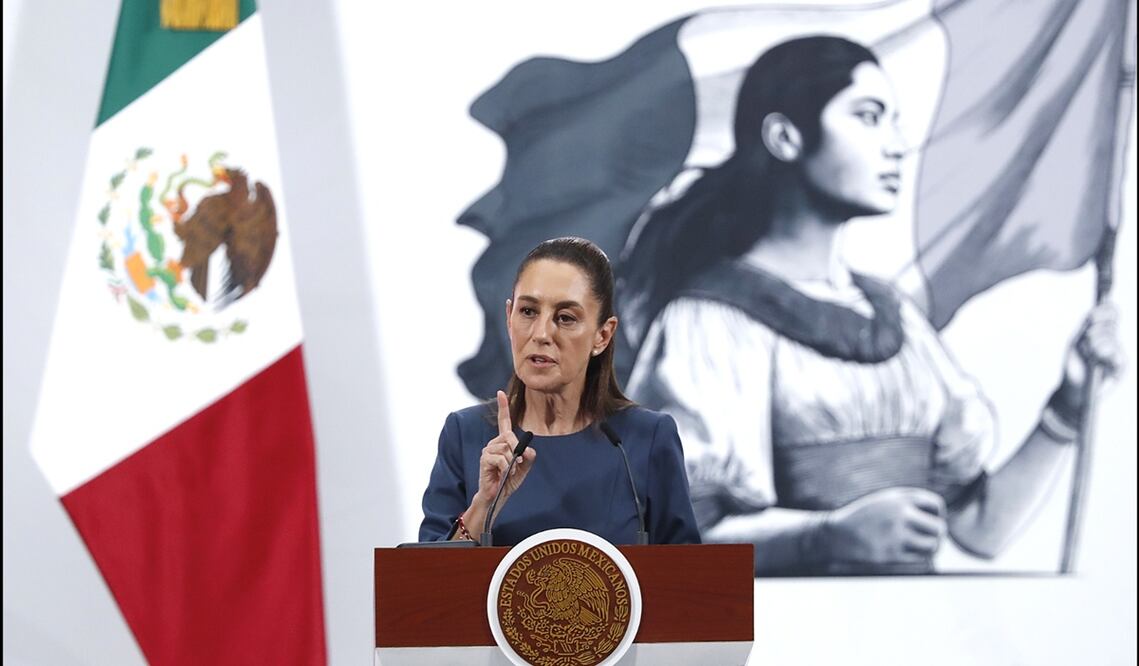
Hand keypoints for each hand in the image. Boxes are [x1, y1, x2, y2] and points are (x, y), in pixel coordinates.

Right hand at [475, 391, 536, 509]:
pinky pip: (501, 459)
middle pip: (509, 436)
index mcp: (503, 442)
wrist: (498, 495)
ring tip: (509, 472)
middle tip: (518, 463)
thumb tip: (528, 450)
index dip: (503, 407)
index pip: (504, 421)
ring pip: (506, 449)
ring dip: (512, 463)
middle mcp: (494, 443)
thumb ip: (529, 457)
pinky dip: (506, 468)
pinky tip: (504, 474)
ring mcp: (488, 451)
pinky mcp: (484, 460)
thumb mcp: (524, 468)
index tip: (500, 392)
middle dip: (517, 449)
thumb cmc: (509, 480)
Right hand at [823, 487, 946, 564]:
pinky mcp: (892, 555)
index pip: (936, 505)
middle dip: (938, 533)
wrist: (836, 535)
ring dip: (932, 548)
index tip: (929, 519)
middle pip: (939, 528)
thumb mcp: (884, 500)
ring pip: (932, 546)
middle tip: (932, 537)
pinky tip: (911, 554)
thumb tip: (940, 516)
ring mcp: (896, 536)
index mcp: (900, 498)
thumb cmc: (864, 517)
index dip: (937, 514)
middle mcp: (900, 515)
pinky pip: (919, 559)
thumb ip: (909, 502)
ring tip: (925, 548)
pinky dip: (919, 558)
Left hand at [1062, 302, 1124, 393]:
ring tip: (1089, 356)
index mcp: (1103, 332)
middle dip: (1094, 331)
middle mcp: (1113, 341)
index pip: (1112, 312)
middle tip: (1085, 345)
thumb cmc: (1074, 365)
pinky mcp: (1121, 367)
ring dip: (1095, 345)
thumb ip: (1086, 327)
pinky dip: (1107, 355)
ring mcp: (1119, 353)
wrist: (1073, 388)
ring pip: (1111, 338)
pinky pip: (1118, 355)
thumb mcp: (1076, 342)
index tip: (1091, 316)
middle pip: (1110, 324)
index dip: (1105, 310)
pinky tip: (1100, 361)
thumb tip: (1093, 312)